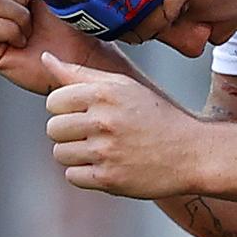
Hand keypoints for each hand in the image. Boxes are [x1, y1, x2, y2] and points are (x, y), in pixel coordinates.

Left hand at [42, 52, 201, 198]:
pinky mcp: (109, 178)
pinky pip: (72, 176)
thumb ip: (81, 73)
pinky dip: (86, 174)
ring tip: (103, 150)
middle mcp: (103, 121)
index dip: (67, 109)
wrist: (191, 153)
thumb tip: (45, 58)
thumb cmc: (156, 116)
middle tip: (97, 133)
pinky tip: (108, 165)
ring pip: (60, 153)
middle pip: (53, 128)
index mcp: (105, 93)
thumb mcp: (124, 86)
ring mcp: (106, 151)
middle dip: (69, 132)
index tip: (88, 113)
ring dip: (77, 154)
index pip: (54, 102)